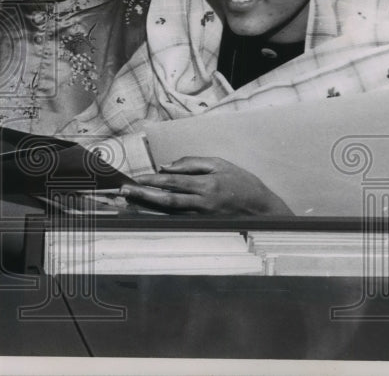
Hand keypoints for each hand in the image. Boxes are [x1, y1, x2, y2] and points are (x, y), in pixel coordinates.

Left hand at [119, 157, 293, 214]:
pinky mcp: (204, 225)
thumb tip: (166, 166)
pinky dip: (162, 214)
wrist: (264, 210)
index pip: (173, 181)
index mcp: (207, 184)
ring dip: (149, 206)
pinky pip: (179, 218)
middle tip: (124, 192)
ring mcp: (203, 217)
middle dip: (144, 195)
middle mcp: (203, 203)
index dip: (153, 180)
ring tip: (131, 201)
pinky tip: (149, 209)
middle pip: (167, 199)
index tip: (136, 178)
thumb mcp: (221, 164)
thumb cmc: (242, 183)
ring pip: (170, 211)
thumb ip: (193, 163)